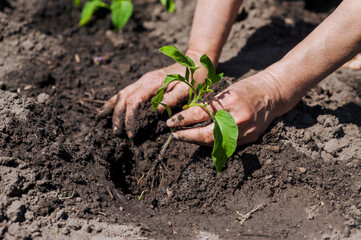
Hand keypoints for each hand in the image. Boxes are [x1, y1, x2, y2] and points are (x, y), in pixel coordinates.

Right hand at [98, 50, 207, 137]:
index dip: (129, 119)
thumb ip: (171, 100)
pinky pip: (126, 90)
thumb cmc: (194, 78)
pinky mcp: (145, 80)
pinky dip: (116, 99)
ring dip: (113, 108)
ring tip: (103, 119)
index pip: (134, 102)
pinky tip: (111, 106)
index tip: (131, 134)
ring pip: (122, 93)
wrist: (196, 61)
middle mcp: (145, 80)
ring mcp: (143, 79)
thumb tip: (155, 112)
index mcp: (154, 83)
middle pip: (124, 98)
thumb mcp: (187, 90)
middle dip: (118, 117)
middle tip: (117, 133)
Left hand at [166, 71, 289, 145]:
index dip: (183, 120)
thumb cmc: (247, 88)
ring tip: (184, 137)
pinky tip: (200, 140)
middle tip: (174, 134)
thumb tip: (188, 116)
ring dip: (197, 142)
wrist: (273, 95)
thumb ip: (210, 105)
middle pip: (207, 134)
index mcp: (231, 102)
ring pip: (215, 143)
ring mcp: (245, 132)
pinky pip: (225, 145)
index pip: (201, 114)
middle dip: (187, 136)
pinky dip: (210, 144)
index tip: (171, 122)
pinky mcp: (249, 139)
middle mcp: (239, 119)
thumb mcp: (227, 91)